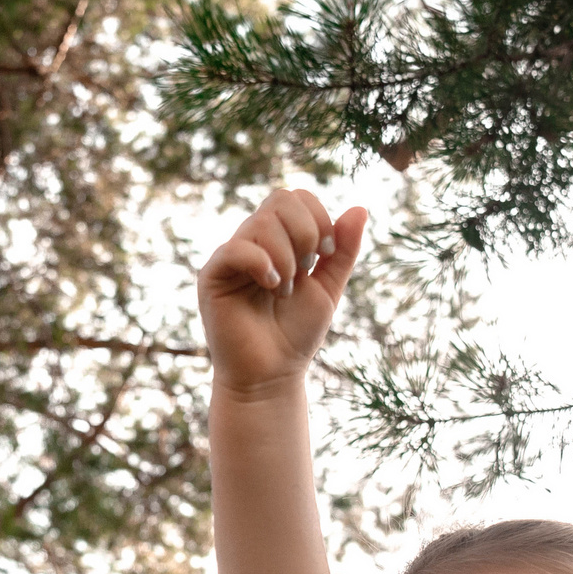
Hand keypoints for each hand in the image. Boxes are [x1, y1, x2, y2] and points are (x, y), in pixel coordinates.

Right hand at [198, 189, 369, 395]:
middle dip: (306, 232)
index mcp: (278, 240)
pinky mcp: (212, 276)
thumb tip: (360, 208)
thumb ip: (343, 250)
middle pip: (279, 200)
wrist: (272, 375)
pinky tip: (272, 287)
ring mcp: (231, 257)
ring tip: (286, 290)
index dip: (318, 217)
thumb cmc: (295, 335)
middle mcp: (252, 242)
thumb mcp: (329, 287)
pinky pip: (235, 249)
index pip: (295, 198)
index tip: (326, 254)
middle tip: (307, 270)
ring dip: (286, 256)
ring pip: (261, 223)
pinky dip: (262, 263)